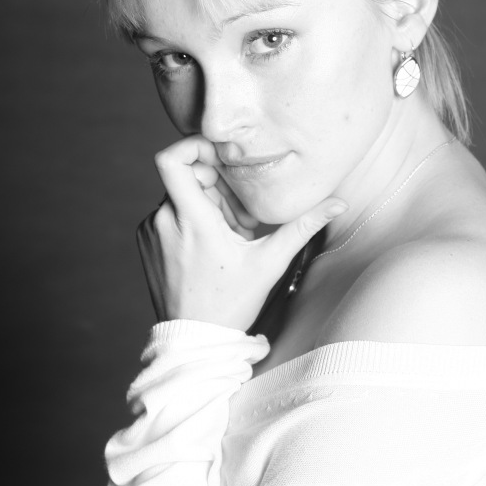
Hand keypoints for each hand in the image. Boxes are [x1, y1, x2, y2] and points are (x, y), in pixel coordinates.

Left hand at [136, 136, 347, 331]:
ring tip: (231, 238)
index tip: (221, 158)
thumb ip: (302, 227)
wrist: (196, 340)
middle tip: (241, 218)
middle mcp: (164, 221)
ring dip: (207, 207)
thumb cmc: (231, 304)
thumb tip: (338, 203)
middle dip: (217, 187)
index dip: (194, 146)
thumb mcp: (269, 263)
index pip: (172, 159)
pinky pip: (170, 216)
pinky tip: (212, 248)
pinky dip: (192, 221)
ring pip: (180, 197)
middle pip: (187, 177)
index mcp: (191, 220)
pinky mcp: (147, 243)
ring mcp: (151, 232)